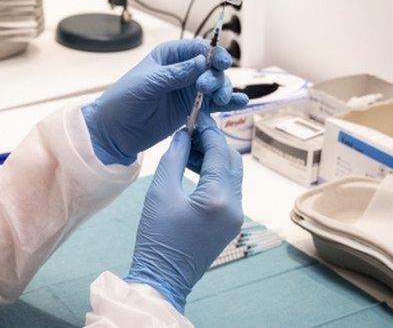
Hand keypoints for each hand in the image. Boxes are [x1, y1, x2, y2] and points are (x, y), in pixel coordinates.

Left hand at [81, 39, 248, 164]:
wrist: (115, 131)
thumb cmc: (124, 100)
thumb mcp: (148, 84)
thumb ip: (176, 74)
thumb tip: (203, 62)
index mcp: (171, 56)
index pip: (199, 49)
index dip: (214, 54)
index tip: (221, 63)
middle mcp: (184, 70)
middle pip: (212, 68)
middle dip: (216, 76)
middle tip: (207, 89)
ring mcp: (190, 90)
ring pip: (216, 85)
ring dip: (224, 89)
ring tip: (222, 100)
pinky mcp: (193, 109)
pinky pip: (215, 104)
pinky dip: (228, 102)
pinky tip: (241, 103)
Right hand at [124, 113, 244, 311]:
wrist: (162, 279)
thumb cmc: (157, 236)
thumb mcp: (160, 192)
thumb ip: (174, 157)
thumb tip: (183, 135)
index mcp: (219, 199)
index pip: (220, 152)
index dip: (208, 130)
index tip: (195, 114)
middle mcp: (235, 207)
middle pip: (231, 161)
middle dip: (213, 142)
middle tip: (191, 128)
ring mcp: (235, 217)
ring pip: (231, 175)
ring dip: (213, 157)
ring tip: (188, 145)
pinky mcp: (229, 223)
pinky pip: (226, 189)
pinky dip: (213, 174)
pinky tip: (192, 166)